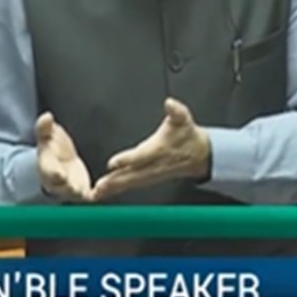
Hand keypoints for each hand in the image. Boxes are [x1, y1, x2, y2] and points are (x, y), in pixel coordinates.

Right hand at [36, 113, 92, 201]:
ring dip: (82, 194)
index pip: (49, 172)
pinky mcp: (83, 191)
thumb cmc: (51, 147)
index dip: (53, 174)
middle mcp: (57, 182)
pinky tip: (102, 192)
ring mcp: (70, 188)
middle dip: (68, 188)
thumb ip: (45, 127)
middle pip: (62, 188)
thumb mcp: (46, 135)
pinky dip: (95, 195)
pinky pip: (89, 196)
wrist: (58, 161)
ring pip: (75, 195)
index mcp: (47, 167)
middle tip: (75, 189)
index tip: (59, 174)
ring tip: (89, 193)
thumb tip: (46, 116)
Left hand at [92, 98, 210, 200]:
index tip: (113, 163)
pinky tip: (105, 192)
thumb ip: (176, 111)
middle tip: (99, 186)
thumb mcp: (184, 119)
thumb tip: (170, 103)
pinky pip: (131, 185)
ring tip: (97, 193)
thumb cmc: (187, 136)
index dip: (128, 160)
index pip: (142, 156)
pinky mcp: (148, 178)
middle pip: (132, 175)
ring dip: (113, 188)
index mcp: (159, 149)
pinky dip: (117, 189)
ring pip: (130, 182)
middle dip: (115, 181)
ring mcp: (151, 174)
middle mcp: (154, 165)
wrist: (199, 154)